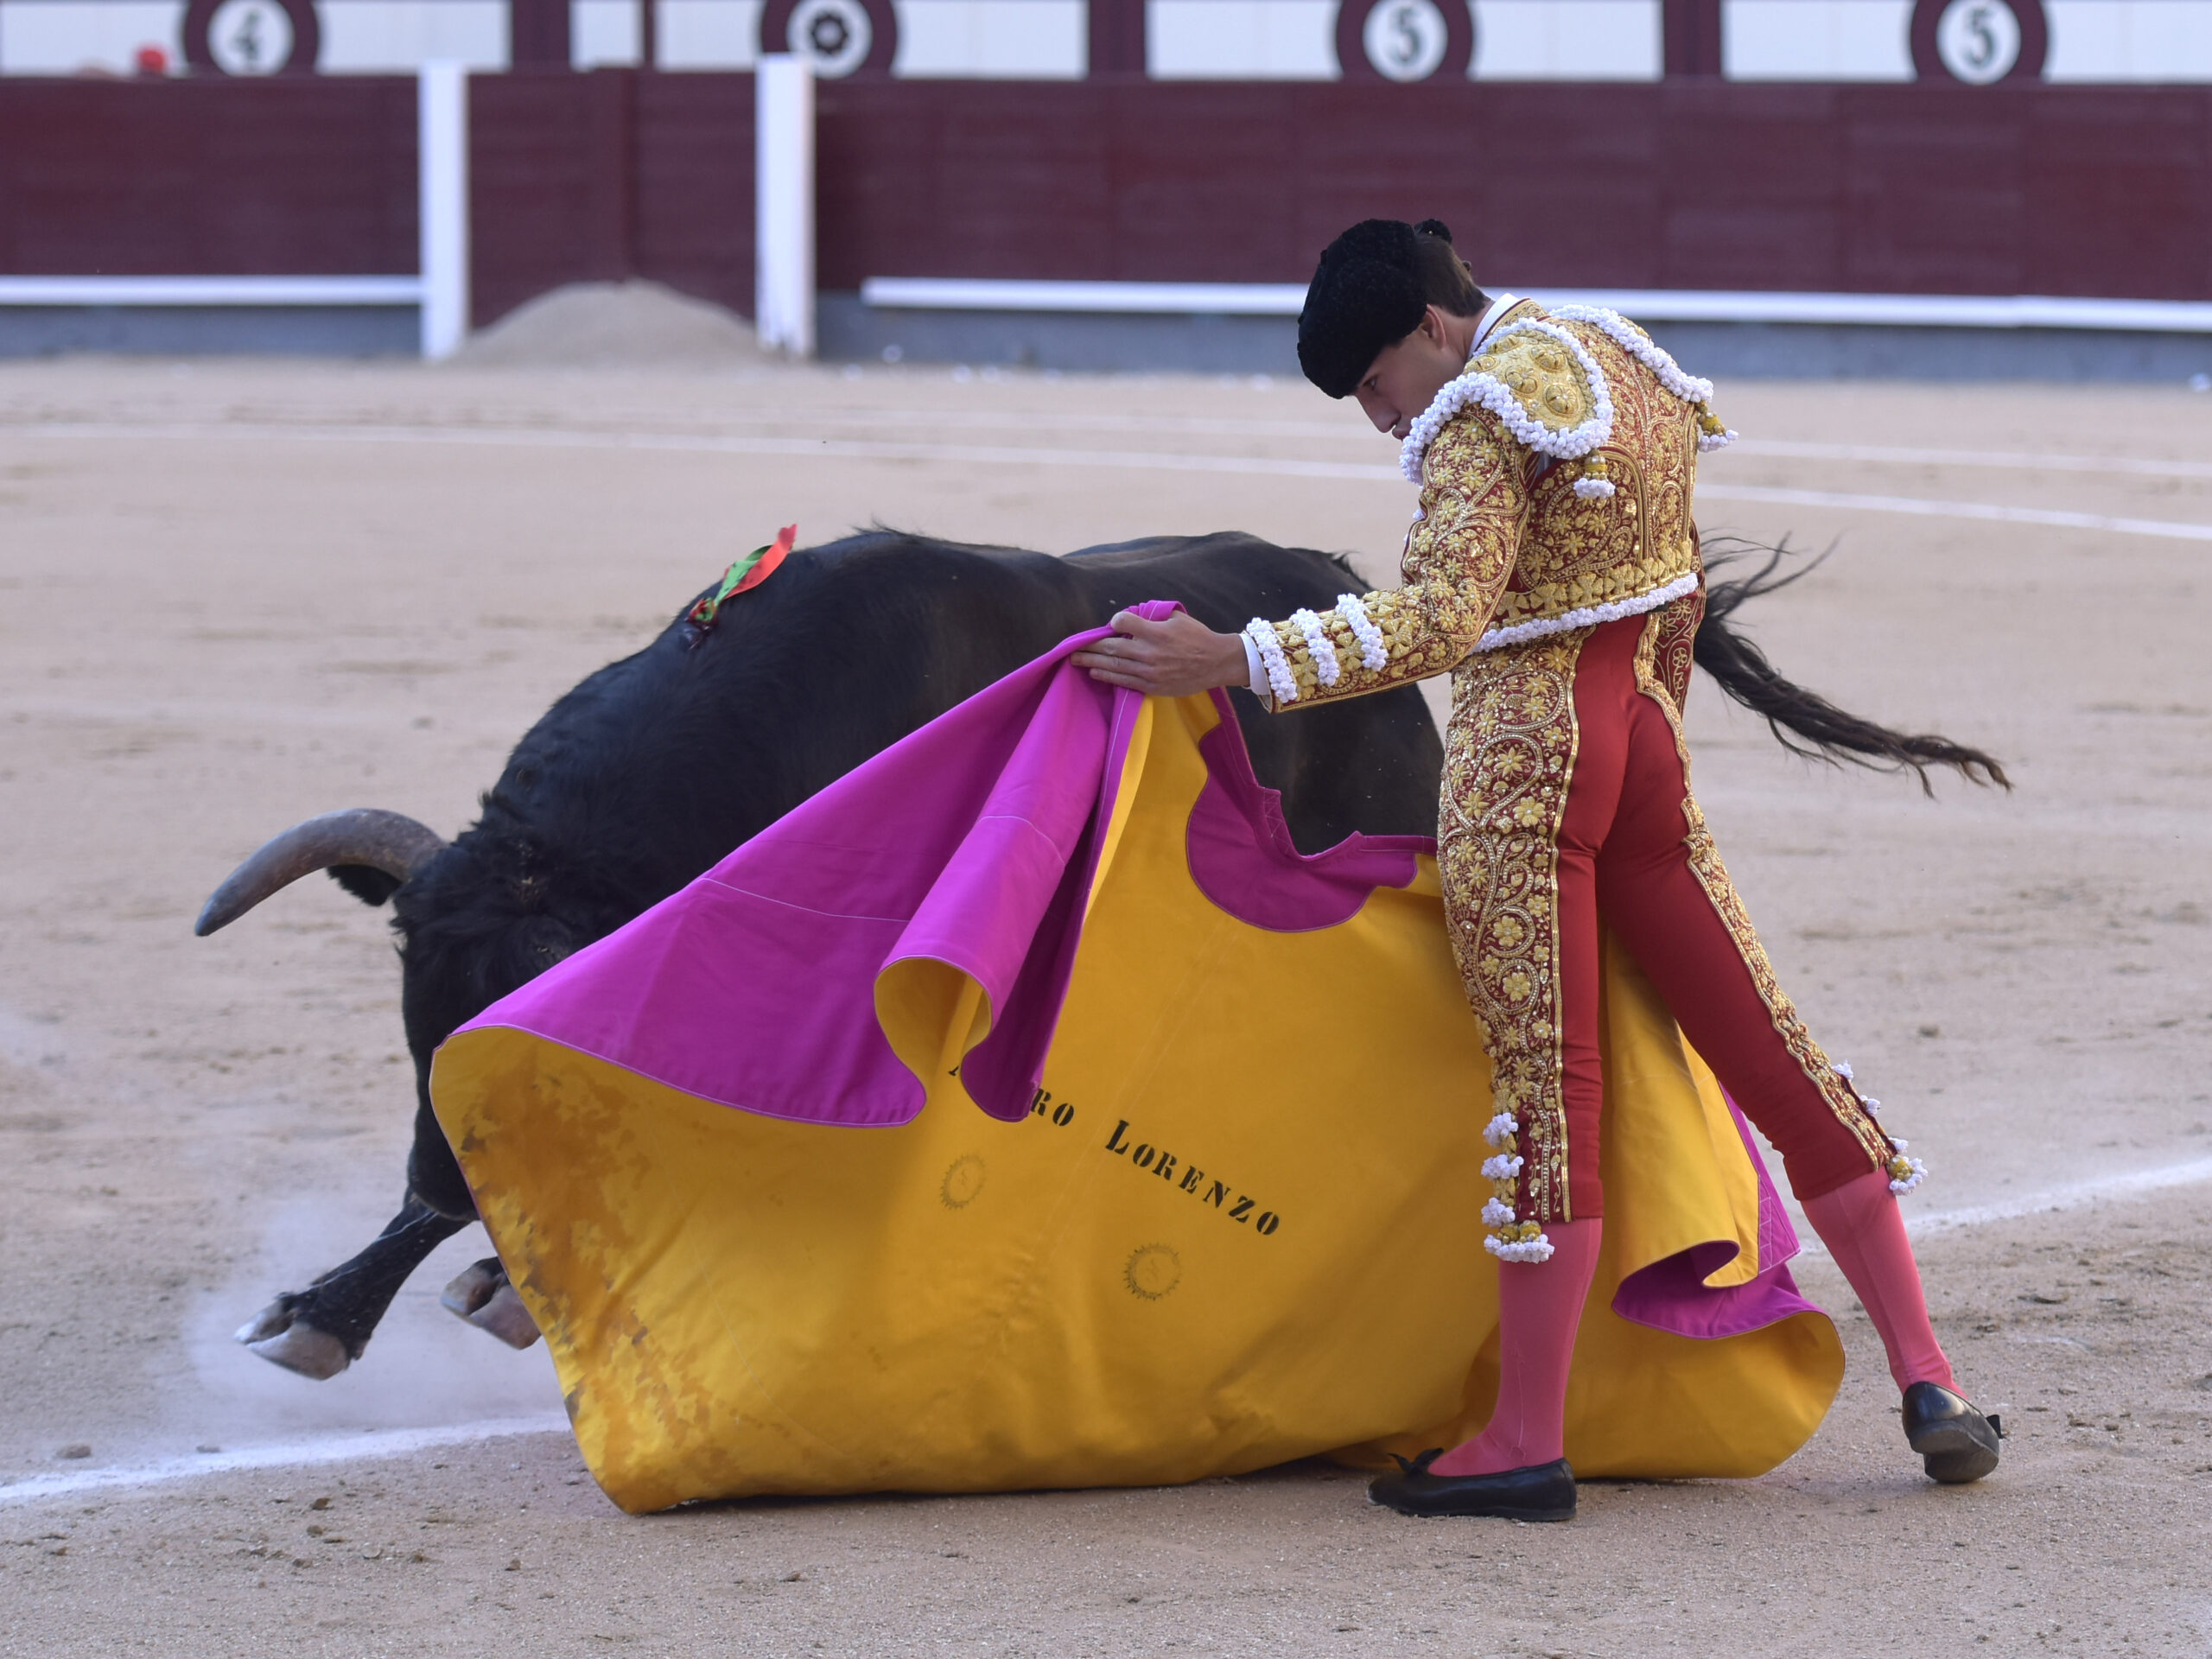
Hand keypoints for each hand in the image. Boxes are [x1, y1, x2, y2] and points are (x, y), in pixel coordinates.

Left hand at [1071, 610, 1249, 697]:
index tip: (1113, 623)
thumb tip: (1134, 615)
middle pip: (1111, 647)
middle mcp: (1150, 651)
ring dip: (1092, 662)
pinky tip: (1095, 672)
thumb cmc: (1198, 637)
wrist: (1217, 663)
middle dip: (1090, 646)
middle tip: (1073, 646)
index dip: (1115, 621)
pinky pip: (1124, 681)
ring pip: (1113, 665)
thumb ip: (1154, 617)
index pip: (1123, 623)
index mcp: (1156, 632)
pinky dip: (1107, 676)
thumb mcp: (1178, 619)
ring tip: (1075, 660)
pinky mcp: (1152, 685)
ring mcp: (1150, 670)